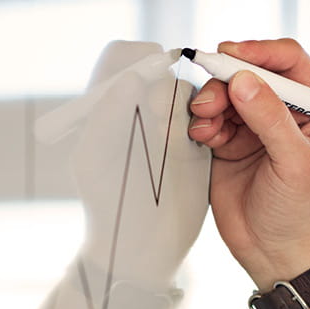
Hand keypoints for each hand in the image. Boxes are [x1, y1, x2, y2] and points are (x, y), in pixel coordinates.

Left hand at [71, 41, 210, 292]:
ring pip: (190, 91)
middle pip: (163, 69)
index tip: (154, 77)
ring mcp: (170, 126)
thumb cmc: (107, 208)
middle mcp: (140, 109)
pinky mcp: (196, 146)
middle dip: (171, 82)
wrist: (139, 251)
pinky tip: (205, 144)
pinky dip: (214, 121)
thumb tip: (130, 80)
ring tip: (182, 140)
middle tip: (166, 120)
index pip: (123, 57)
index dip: (141, 58)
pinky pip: (211, 117)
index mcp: (109, 105)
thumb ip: (107, 117)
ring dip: (196, 103)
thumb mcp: (95, 163)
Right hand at [186, 38, 309, 287]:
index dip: (260, 52)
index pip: (289, 61)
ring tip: (206, 126)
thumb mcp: (295, 163)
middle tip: (211, 102)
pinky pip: (208, 117)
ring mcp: (253, 127)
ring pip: (224, 93)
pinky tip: (203, 138)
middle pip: (248, 72)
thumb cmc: (301, 213)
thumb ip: (271, 119)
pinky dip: (201, 122)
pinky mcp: (227, 144)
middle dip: (225, 80)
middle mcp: (283, 112)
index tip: (233, 55)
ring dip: (209, 102)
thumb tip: (244, 80)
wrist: (277, 255)